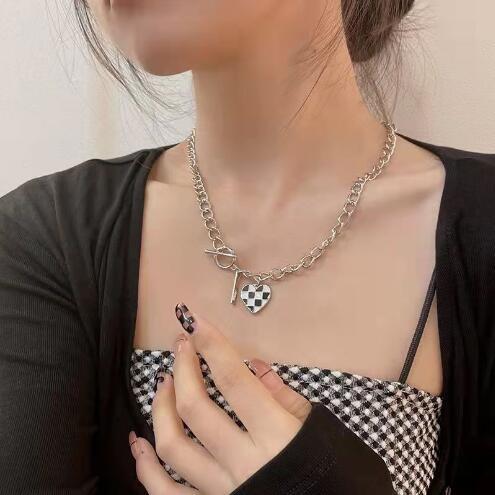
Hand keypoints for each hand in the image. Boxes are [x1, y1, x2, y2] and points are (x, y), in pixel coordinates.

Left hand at [129, 302, 312, 494]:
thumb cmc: (325, 472)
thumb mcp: (313, 429)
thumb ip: (283, 396)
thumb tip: (252, 366)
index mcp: (275, 437)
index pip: (235, 381)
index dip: (212, 345)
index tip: (194, 321)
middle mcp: (243, 463)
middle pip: (196, 408)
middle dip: (183, 367)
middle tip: (181, 345)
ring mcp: (221, 491)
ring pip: (173, 445)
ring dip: (161, 407)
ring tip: (163, 382)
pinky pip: (164, 493)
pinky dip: (144, 467)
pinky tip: (138, 442)